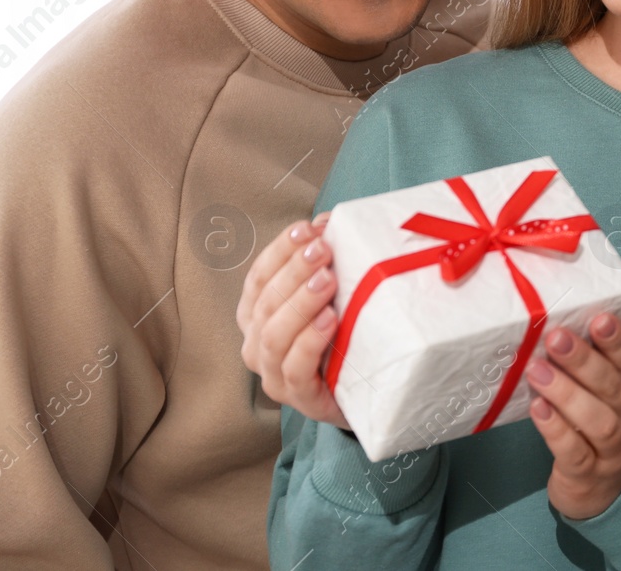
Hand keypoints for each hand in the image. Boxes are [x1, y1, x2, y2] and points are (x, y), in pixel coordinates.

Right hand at [236, 211, 348, 427]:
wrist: (364, 391)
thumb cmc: (340, 335)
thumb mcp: (329, 295)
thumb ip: (323, 261)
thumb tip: (328, 222)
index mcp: (256, 315)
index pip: (258, 276)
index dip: (280, 251)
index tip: (308, 228)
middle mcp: (256, 344)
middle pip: (267, 302)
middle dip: (294, 271)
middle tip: (323, 250)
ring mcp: (274, 375)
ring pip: (274, 335)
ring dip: (300, 303)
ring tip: (327, 280)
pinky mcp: (299, 399)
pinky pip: (295, 369)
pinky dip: (310, 341)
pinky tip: (330, 319)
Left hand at [527, 313, 620, 519]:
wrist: (602, 491)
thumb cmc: (599, 424)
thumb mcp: (607, 392)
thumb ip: (594, 360)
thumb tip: (558, 317)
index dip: (619, 341)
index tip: (599, 319)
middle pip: (614, 388)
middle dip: (584, 360)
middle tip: (555, 337)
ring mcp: (614, 451)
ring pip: (598, 421)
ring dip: (566, 393)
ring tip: (537, 370)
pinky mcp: (588, 475)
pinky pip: (575, 452)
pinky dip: (556, 429)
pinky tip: (538, 408)